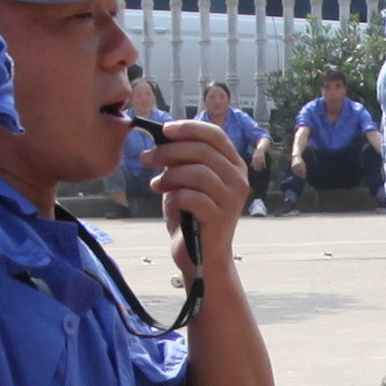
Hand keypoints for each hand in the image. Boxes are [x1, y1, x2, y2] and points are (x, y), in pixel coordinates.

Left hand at [138, 117, 249, 286]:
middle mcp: (238, 179)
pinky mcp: (221, 218)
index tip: (164, 129)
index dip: (189, 128)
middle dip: (169, 151)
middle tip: (147, 157)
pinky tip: (169, 201)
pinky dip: (175, 196)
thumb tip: (161, 137)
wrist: (200, 257)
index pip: (215, 134)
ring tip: (157, 184)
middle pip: (203, 151)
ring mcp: (232, 199)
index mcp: (233, 165)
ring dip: (170, 175)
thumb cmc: (192, 215)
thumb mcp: (186, 181)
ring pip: (198, 172)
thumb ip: (180, 160)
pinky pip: (193, 197)